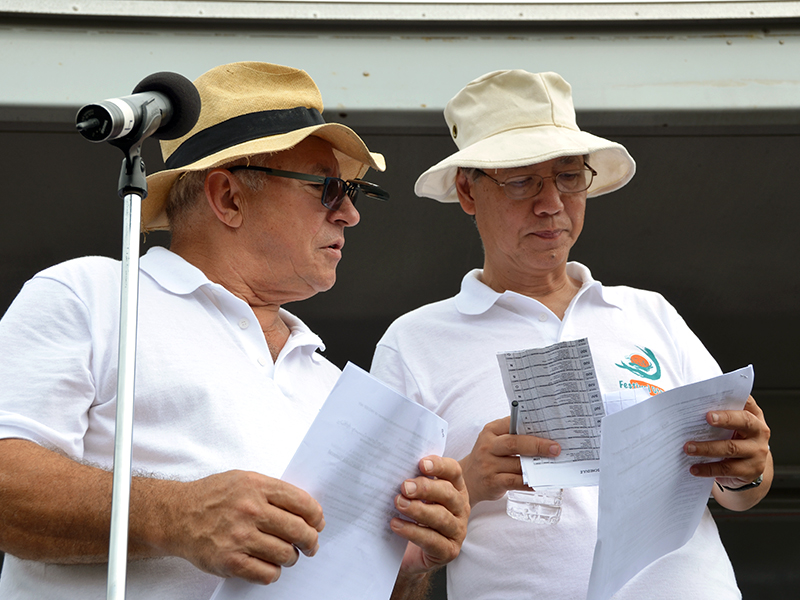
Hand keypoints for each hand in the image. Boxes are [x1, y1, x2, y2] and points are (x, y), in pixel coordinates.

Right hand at [154, 470, 324, 584]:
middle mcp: (250, 510)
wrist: (177, 515)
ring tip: (286, 554)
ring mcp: (240, 536)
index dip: (316, 516)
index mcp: (257, 487)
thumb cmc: (212, 497)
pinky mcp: (230, 560)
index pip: (302, 502)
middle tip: (310, 545)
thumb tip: (305, 509)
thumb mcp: (243, 479)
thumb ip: (272, 491)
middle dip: (310, 540)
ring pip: (285, 554)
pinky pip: (266, 573)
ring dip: (290, 557)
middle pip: (298, 530)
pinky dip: (273, 572)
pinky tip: (269, 565)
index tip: (318, 523)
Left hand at [390, 456, 469, 575]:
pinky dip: (412, 531)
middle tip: (404, 487)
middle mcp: (461, 507)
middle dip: (425, 488)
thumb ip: (413, 483)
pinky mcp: (449, 551)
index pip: (453, 471)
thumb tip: (395, 469)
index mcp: (456, 488)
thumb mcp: (417, 497)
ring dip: (418, 509)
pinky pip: (432, 540)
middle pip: (447, 493)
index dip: (439, 465)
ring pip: (441, 517)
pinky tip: (396, 525)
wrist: (414, 554)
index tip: (421, 464)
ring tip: (399, 504)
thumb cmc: (416, 518)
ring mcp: (458, 530)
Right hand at [458, 417, 560, 505]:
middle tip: (555, 448)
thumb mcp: (494, 441)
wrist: (468, 479)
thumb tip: (543, 436)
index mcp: (490, 431)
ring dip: (536, 465)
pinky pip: (515, 482)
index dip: (531, 425)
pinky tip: (539, 482)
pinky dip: (529, 482)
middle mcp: (487, 446)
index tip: (550, 428)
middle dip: (538, 445)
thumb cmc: (488, 458)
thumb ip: (513, 436)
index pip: (512, 423)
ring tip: (552, 465)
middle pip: (514, 443)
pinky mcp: (492, 481)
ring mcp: (488, 464)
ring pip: (517, 464)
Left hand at [684, 395, 769, 486]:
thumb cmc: (734, 439)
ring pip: (731, 448)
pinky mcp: (750, 470)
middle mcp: (759, 431)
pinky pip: (727, 469)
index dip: (735, 397)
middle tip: (706, 417)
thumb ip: (719, 414)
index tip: (719, 395)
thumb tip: (691, 408)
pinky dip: (708, 469)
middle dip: (725, 419)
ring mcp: (757, 452)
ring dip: (707, 448)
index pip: (746, 401)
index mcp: (753, 415)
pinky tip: (694, 468)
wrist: (748, 467)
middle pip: (744, 422)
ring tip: (688, 448)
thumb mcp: (731, 425)